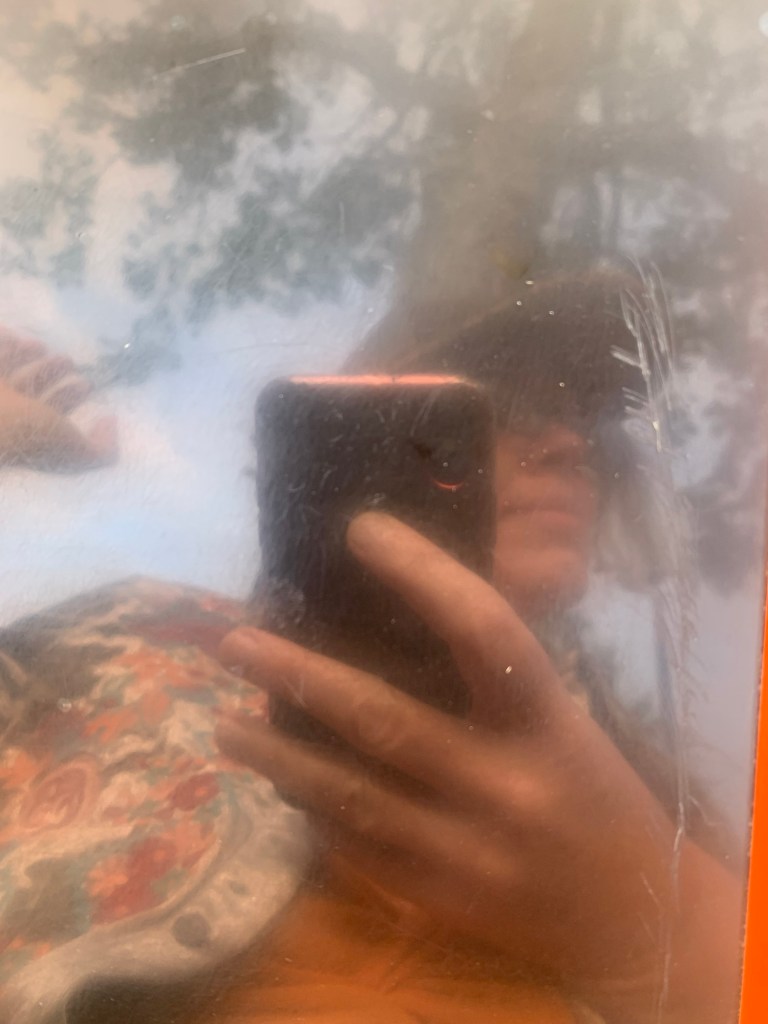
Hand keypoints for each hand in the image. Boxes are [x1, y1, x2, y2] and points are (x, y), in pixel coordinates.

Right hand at [0, 330, 117, 471]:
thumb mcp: (76, 450)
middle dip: (51, 372)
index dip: (69, 397)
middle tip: (68, 360)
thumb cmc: (29, 432)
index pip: (51, 412)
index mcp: (32, 430)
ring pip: (9, 370)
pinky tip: (10, 332)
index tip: (87, 385)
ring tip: (38, 345)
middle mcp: (10, 413)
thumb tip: (109, 421)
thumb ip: (101, 448)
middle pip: (31, 388)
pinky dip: (2, 340)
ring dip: (25, 355)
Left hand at [217, 512, 741, 1023]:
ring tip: (222, 726)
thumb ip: (491, 681)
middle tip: (234, 641)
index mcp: (546, 721)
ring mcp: (466, 849)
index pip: (485, 629)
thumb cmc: (592, 789)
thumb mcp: (560, 719)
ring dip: (277, 757)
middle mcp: (505, 783)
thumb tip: (381, 627)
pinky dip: (312, 809)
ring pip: (351, 794)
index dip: (422, 572)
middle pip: (385, 720)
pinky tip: (279, 781)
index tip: (361, 529)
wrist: (634, 909)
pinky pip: (357, 846)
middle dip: (298, 676)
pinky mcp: (438, 897)